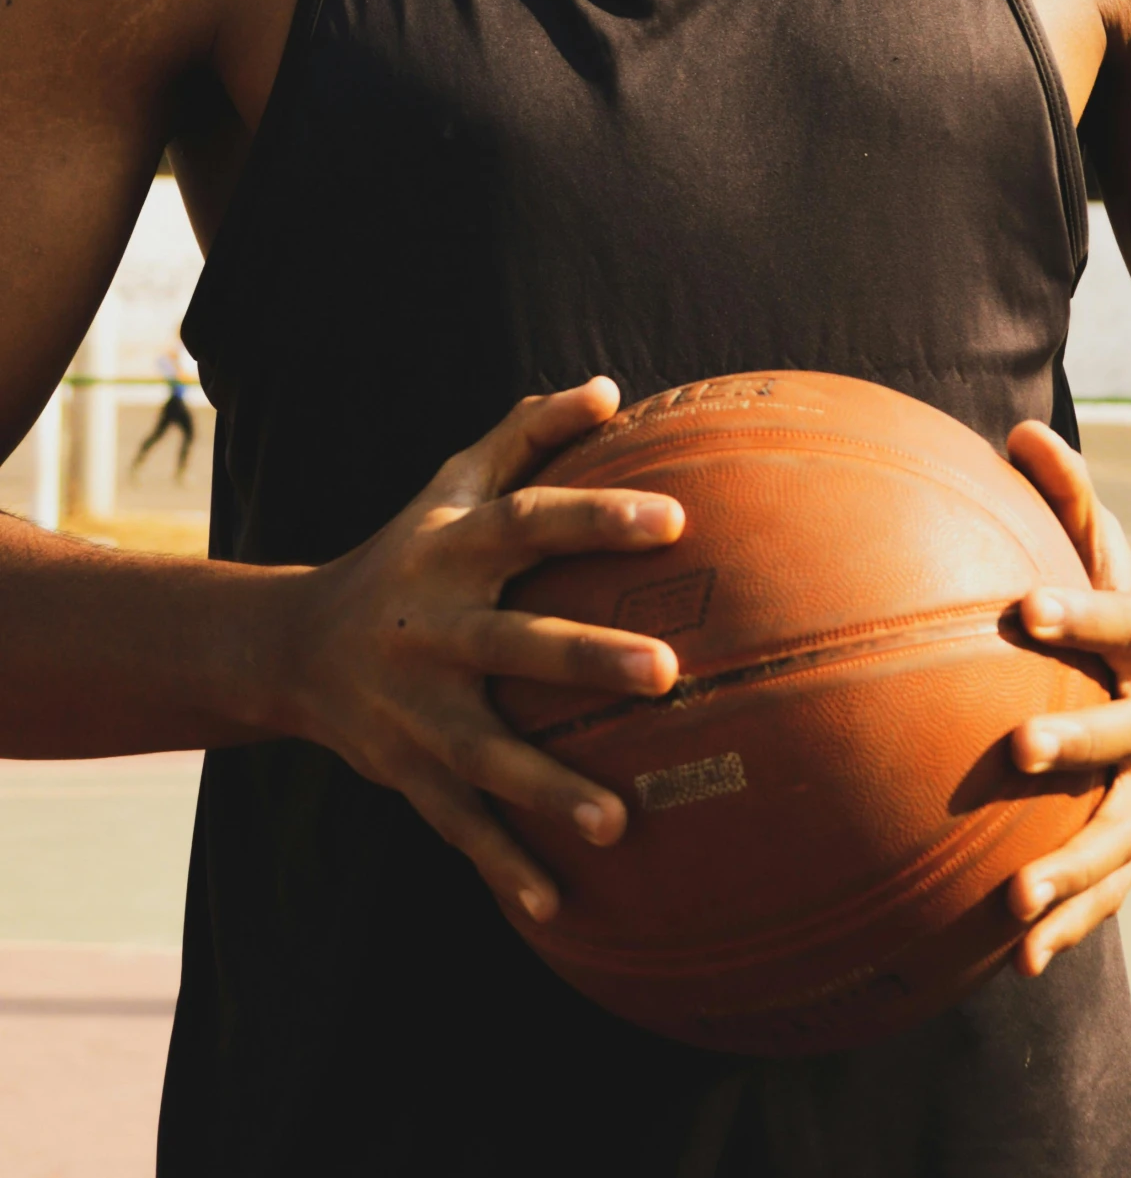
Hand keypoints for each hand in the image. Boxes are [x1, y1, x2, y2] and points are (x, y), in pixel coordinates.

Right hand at [284, 377, 682, 941]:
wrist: (291, 646)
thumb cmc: (409, 551)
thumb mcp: (451, 486)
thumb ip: (526, 434)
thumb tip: (612, 389)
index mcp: (454, 551)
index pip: (530, 521)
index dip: (597, 516)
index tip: (675, 519)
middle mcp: (434, 630)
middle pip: (516, 642)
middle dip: (586, 657)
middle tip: (666, 673)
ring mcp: (416, 710)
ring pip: (486, 754)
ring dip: (548, 789)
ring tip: (619, 823)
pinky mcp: (408, 773)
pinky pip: (459, 827)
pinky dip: (503, 868)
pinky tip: (558, 906)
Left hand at [1003, 419, 1130, 974]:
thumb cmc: (1124, 611)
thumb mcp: (1107, 551)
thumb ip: (1067, 496)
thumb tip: (1016, 431)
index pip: (1118, 621)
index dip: (1075, 613)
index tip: (1022, 607)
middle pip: (1126, 737)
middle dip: (1077, 744)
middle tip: (1017, 750)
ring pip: (1124, 835)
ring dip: (1074, 871)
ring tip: (1015, 903)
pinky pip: (1111, 888)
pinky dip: (1071, 923)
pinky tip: (1016, 963)